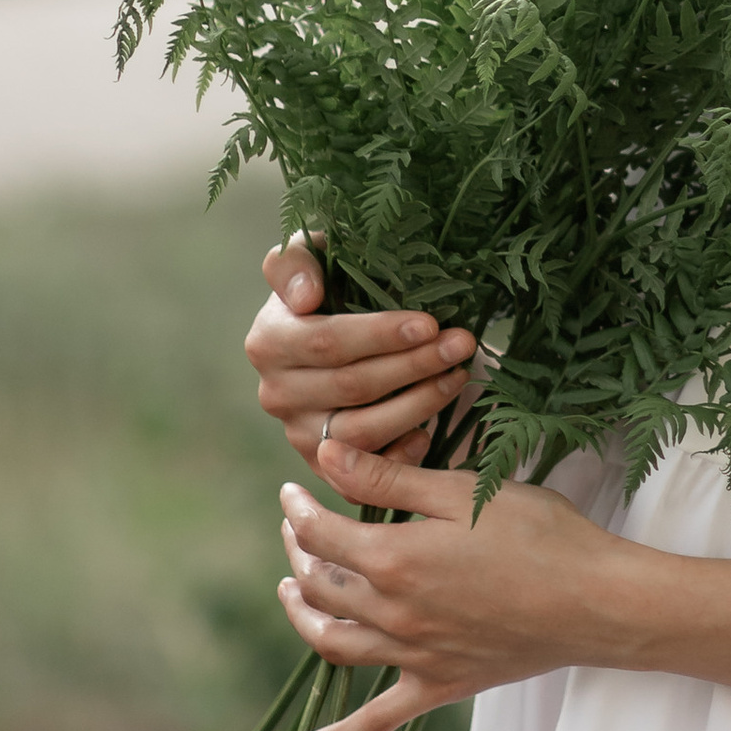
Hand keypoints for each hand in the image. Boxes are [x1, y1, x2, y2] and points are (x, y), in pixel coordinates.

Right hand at [246, 235, 477, 473]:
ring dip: (419, 405)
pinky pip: (363, 475)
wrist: (331, 331)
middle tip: (462, 344)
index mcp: (269, 341)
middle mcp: (276, 394)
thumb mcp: (309, 254)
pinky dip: (401, 455)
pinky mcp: (324, 464)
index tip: (431, 323)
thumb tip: (305, 296)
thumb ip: (295, 263)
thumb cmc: (328, 284)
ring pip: (362, 432)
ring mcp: (299, 434)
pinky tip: (430, 430)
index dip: (381, 334)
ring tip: (458, 376)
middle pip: (352, 387)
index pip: (327, 342)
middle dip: (414, 365)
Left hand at [277, 440, 637, 730]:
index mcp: (394, 560)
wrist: (595, 601)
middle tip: (299, 529)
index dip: (299, 511)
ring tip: (293, 592)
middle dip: (301, 551)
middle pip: (321, 586)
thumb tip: (327, 454)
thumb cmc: (539, 534)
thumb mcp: (463, 492)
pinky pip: (377, 720)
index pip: (321, 535)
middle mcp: (392, 614)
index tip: (292, 492)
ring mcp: (414, 656)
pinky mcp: (439, 686)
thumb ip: (388, 479)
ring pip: (334, 643)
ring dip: (302, 616)